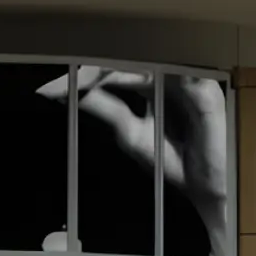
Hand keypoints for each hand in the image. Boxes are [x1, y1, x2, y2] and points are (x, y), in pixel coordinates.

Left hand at [39, 70, 231, 239]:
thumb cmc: (176, 164)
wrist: (207, 193)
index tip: (48, 91)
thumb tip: (74, 93)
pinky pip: (165, 75)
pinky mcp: (203, 89)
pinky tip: (112, 80)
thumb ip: (109, 110)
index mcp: (155, 86)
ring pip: (143, 64)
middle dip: (87, 72)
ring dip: (107, 69)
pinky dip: (136, 76)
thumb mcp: (132, 135)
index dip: (83, 77)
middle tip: (55, 85)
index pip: (115, 72)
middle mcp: (171, 79)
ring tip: (77, 80)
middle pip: (126, 63)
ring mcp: (187, 81)